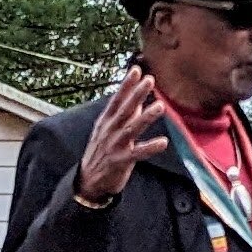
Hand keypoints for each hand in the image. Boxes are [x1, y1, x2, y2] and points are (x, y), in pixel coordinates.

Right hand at [74, 65, 166, 204]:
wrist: (89, 181)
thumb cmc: (102, 153)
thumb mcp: (108, 131)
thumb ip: (124, 115)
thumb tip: (139, 100)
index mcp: (106, 122)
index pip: (117, 100)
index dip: (126, 85)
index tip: (136, 70)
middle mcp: (110, 131)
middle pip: (124, 110)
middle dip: (136, 94)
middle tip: (149, 80)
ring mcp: (115, 146)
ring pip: (131, 129)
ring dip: (146, 117)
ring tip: (160, 106)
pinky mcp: (121, 161)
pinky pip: (138, 153)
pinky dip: (150, 147)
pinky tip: (163, 142)